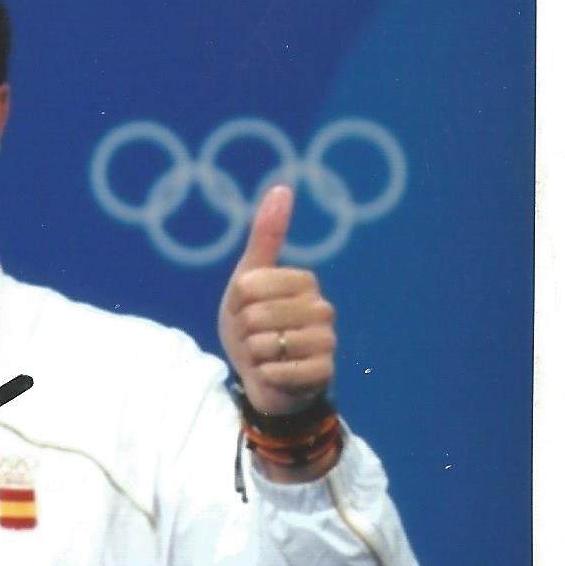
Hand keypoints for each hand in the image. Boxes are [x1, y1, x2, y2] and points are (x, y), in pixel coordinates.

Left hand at [217, 184, 336, 416]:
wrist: (264, 378)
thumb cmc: (254, 325)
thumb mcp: (249, 280)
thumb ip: (266, 237)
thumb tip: (282, 187)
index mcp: (304, 282)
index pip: (249, 284)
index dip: (237, 301)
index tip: (247, 309)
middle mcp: (322, 309)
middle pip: (256, 314)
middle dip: (244, 330)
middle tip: (255, 336)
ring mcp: (327, 342)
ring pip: (265, 343)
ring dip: (253, 354)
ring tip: (266, 355)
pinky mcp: (323, 373)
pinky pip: (277, 371)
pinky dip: (265, 375)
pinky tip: (274, 374)